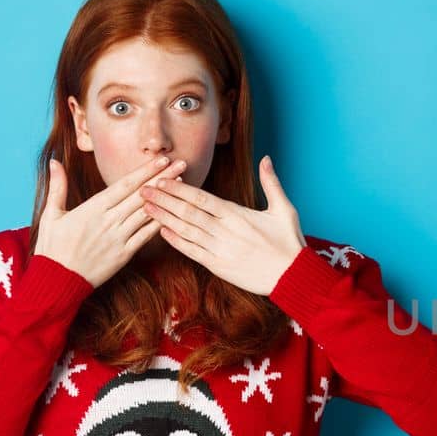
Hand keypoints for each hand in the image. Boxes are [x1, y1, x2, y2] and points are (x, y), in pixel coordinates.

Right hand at [34, 155, 184, 287]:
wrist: (57, 280)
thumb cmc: (53, 247)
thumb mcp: (51, 214)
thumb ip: (57, 187)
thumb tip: (54, 161)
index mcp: (92, 208)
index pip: (124, 185)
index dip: (145, 171)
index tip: (161, 159)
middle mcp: (108, 221)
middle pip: (141, 195)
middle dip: (163, 178)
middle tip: (182, 163)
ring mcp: (118, 238)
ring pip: (147, 213)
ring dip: (166, 198)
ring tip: (182, 183)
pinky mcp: (124, 254)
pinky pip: (146, 236)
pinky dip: (160, 223)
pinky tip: (174, 213)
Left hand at [138, 154, 306, 294]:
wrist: (293, 277)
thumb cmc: (289, 242)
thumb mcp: (284, 209)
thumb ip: (271, 183)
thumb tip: (266, 158)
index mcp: (238, 215)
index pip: (202, 198)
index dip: (179, 189)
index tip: (162, 179)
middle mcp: (225, 231)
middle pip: (188, 212)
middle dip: (163, 199)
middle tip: (143, 189)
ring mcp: (220, 250)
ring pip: (185, 231)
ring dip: (164, 218)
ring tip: (145, 207)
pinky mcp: (218, 266)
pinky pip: (191, 251)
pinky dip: (175, 241)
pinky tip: (161, 231)